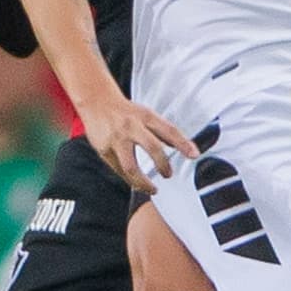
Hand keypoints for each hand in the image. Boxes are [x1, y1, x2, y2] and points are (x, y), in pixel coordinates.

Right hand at [78, 90, 197, 192]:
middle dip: (163, 165)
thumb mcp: (146, 115)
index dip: (183, 143)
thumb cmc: (125, 111)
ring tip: (152, 189)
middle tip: (168, 174)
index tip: (194, 155)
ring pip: (131, 167)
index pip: (169, 130)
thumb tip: (183, 146)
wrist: (96, 101)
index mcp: (146, 116)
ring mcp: (117, 139)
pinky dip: (129, 178)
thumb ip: (163, 131)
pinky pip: (119, 169)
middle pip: (152, 147)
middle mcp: (132, 126)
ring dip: (144, 182)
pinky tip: (136, 182)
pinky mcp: (104, 149)